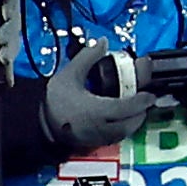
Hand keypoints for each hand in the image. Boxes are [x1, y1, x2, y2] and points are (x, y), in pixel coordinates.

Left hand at [0, 0, 22, 81]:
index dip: (10, 4)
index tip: (4, 13)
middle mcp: (1, 21)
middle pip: (14, 22)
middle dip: (10, 31)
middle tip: (0, 39)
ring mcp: (3, 40)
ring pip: (14, 41)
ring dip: (11, 49)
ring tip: (3, 57)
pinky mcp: (2, 57)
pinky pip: (10, 60)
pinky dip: (9, 67)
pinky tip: (6, 72)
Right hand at [42, 37, 157, 151]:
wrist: (37, 122)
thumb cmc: (54, 99)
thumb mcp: (70, 74)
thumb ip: (88, 57)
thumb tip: (104, 41)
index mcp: (95, 110)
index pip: (125, 108)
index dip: (140, 102)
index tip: (150, 95)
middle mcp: (99, 128)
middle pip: (129, 123)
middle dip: (141, 113)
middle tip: (147, 101)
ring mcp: (96, 138)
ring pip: (124, 133)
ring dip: (134, 122)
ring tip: (138, 110)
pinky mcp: (93, 144)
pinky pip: (115, 138)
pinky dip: (124, 129)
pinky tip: (124, 120)